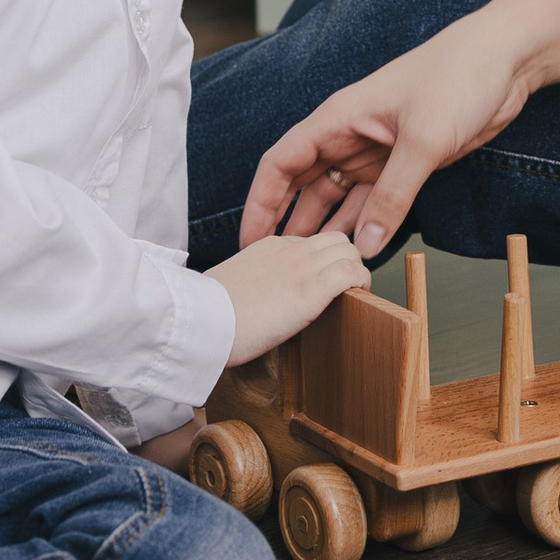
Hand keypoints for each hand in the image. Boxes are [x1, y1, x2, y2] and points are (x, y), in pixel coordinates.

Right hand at [211, 231, 373, 363]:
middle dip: (346, 261)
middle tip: (344, 288)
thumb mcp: (235, 286)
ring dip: (355, 272)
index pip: (311, 241)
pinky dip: (360, 284)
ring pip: (349, 251)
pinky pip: (352, 273)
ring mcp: (301, 266)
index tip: (323, 280)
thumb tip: (265, 302)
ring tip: (350, 296)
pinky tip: (355, 300)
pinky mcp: (311, 289)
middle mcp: (289, 249)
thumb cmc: (208, 313)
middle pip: (336, 240)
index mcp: (269, 246)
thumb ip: (257, 283)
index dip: (324, 260)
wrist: (199, 320)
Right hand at [238, 0, 559, 259]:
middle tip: (276, 271)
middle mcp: (349, 136)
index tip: (250, 242)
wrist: (506, 60)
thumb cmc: (458, 76)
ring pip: (338, 198)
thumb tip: (362, 246)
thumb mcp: (424, 139)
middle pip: (304, 186)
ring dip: (325, 230)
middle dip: (288, 226)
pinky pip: (374, 201)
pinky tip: (355, 254)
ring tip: (310, 273)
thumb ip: (393, 195)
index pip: (281, 163)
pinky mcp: (405, 164)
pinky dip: (363, 226)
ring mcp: (377, 152)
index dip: (261, 202)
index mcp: (338, 118)